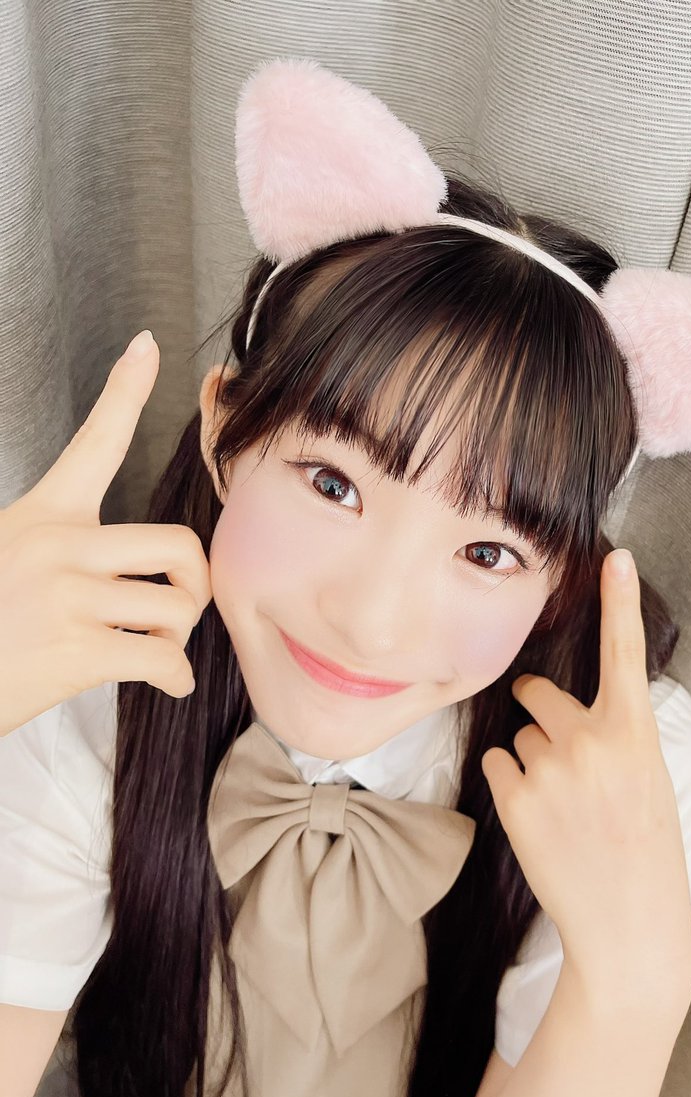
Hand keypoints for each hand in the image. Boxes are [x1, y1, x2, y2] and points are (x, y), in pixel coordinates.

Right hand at [0, 331, 211, 736]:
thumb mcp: (10, 559)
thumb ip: (66, 551)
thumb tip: (140, 576)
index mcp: (43, 516)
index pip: (94, 443)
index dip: (124, 391)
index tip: (147, 345)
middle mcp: (57, 547)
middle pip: (179, 546)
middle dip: (195, 585)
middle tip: (176, 606)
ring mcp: (66, 599)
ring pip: (177, 607)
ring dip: (179, 636)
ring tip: (154, 646)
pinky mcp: (75, 652)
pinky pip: (163, 658)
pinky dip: (175, 677)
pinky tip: (165, 681)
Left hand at [482, 548, 690, 1012]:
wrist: (629, 926)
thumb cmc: (647, 853)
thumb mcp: (650, 783)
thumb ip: (617, 739)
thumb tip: (573, 716)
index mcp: (634, 733)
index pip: (624, 653)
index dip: (619, 601)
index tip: (615, 556)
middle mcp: (590, 740)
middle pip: (540, 694)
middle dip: (540, 712)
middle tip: (561, 753)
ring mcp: (549, 769)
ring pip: (518, 736)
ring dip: (530, 760)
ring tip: (562, 808)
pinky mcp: (514, 798)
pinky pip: (497, 765)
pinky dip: (510, 785)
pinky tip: (539, 820)